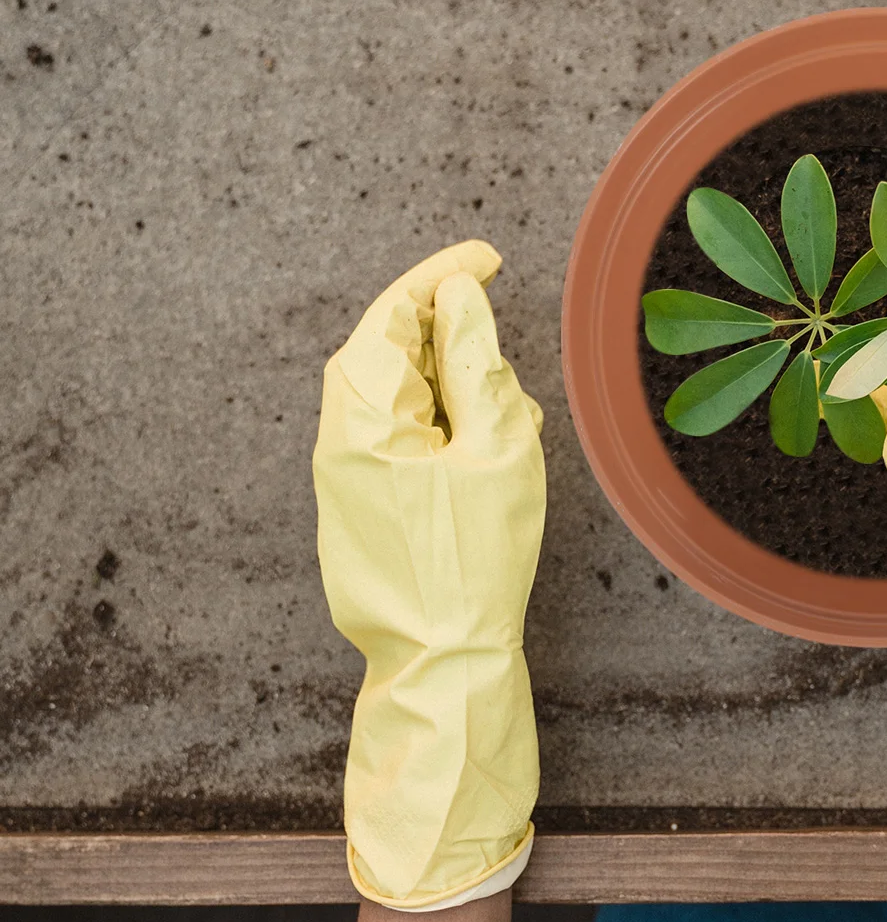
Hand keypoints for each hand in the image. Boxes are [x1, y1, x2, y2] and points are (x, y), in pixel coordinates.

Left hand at [313, 241, 545, 907]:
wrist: (443, 663)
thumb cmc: (475, 560)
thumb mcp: (498, 448)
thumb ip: (480, 363)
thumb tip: (462, 297)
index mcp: (365, 414)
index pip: (396, 313)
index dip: (445, 275)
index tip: (489, 258)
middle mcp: (340, 437)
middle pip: (393, 352)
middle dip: (455, 342)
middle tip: (508, 359)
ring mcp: (344, 475)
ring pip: (403, 398)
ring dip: (457, 394)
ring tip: (510, 428)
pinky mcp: (360, 507)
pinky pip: (400, 441)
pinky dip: (445, 431)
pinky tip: (487, 460)